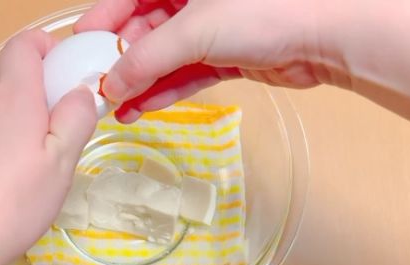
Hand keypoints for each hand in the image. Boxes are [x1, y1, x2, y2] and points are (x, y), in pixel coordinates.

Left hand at [0, 29, 97, 264]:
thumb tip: (81, 91)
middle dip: (38, 81)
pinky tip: (10, 172)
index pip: (24, 44)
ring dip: (19, 110)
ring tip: (40, 150)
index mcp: (14, 95)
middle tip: (63, 117)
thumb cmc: (13, 201)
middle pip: (9, 71)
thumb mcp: (61, 161)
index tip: (69, 72)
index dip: (47, 47)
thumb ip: (76, 118)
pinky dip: (0, 133)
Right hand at [75, 0, 342, 122]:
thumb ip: (147, 57)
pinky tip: (142, 108)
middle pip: (145, 28)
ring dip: (141, 82)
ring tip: (115, 108)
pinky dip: (166, 91)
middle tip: (99, 87)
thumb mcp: (195, 29)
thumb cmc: (266, 10)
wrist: (326, 35)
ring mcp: (214, 28)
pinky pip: (187, 74)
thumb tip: (111, 83)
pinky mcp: (228, 56)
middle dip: (123, 59)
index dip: (104, 18)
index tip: (83, 45)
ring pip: (166, 56)